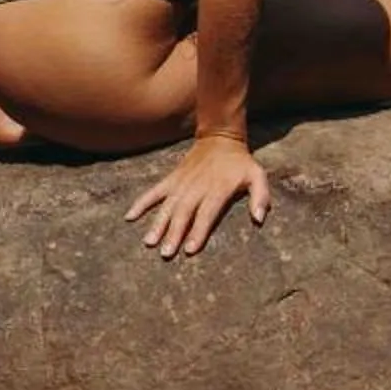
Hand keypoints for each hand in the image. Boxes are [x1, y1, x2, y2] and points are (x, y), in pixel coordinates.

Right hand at [126, 136, 269, 258]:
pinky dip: (142, 203)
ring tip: (148, 241)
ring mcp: (182, 183)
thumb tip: (259, 219)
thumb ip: (260, 197)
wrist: (220, 136)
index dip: (198, 231)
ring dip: (157, 223)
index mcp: (217, 190)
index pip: (206, 214)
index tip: (189, 250)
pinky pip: (154, 191)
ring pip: (167, 205)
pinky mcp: (172, 178)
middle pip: (184, 213)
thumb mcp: (257, 175)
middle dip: (174, 233)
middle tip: (165, 253)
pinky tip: (129, 217)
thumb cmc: (240, 162)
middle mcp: (197, 188)